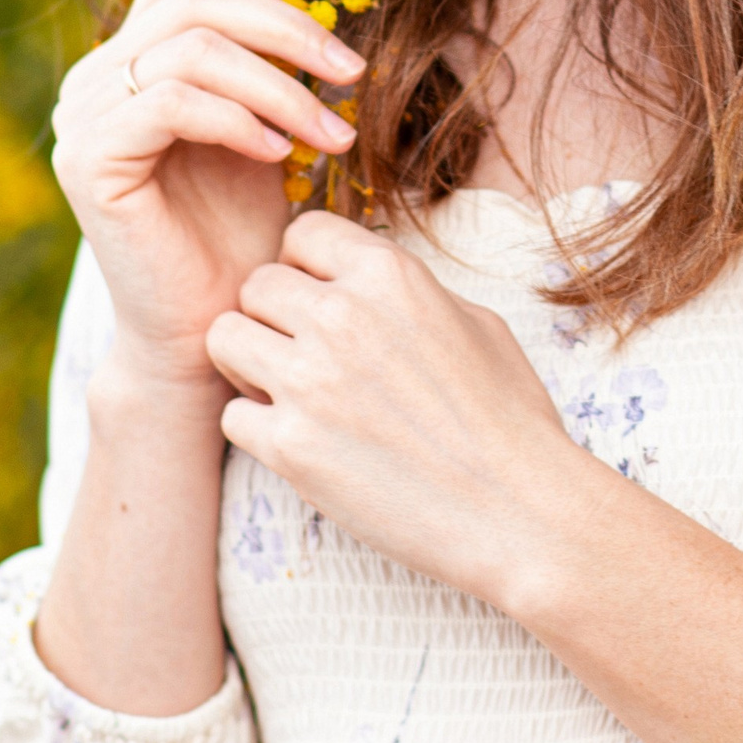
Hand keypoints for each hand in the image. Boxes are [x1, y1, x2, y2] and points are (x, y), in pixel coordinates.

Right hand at [52, 0, 365, 390]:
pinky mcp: (87, 159)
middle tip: (355, 71)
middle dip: (291, 28)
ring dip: (282, 87)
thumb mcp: (267, 122)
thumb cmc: (240, 232)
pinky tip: (282, 157)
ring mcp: (84, 115)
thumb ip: (263, 48)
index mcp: (134, 56)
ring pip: (195, 50)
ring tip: (335, 135)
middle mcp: (96, 76)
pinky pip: (174, 103)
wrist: (207, 332)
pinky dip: (240, 120)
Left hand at [205, 212, 594, 603]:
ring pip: (225, 338)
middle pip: (255, 284)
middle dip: (273, 315)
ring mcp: (310, 381)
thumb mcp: (476, 323)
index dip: (307, 265)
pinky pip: (233, 414)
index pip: (303, 232)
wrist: (517, 510)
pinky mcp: (291, 447)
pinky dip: (257, 427)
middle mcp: (342, 317)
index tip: (322, 296)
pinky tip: (298, 440)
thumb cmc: (509, 419)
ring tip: (287, 389)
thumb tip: (365, 281)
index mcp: (390, 276)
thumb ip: (407, 292)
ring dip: (249, 362)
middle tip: (302, 351)